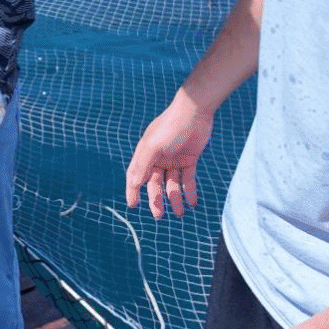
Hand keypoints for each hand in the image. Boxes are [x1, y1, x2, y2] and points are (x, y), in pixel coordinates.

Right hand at [125, 97, 213, 218]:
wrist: (195, 112)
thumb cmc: (170, 127)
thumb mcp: (154, 146)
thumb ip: (143, 164)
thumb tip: (134, 183)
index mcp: (145, 155)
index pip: (136, 177)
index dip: (133, 191)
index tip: (133, 206)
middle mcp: (157, 159)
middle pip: (155, 184)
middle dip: (157, 200)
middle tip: (159, 216)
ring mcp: (173, 160)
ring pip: (172, 184)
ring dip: (175, 199)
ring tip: (180, 213)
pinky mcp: (189, 160)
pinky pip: (188, 180)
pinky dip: (189, 191)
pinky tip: (192, 203)